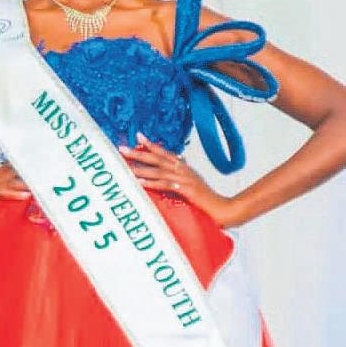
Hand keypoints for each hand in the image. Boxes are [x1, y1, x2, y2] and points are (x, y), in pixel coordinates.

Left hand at [118, 132, 235, 227]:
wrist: (223, 210)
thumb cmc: (207, 202)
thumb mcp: (191, 188)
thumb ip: (179, 181)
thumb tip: (167, 180)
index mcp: (184, 168)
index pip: (165, 153)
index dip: (151, 145)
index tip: (137, 136)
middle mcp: (184, 170)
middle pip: (158, 158)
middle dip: (139, 153)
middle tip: (122, 149)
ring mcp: (185, 179)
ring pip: (159, 170)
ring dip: (141, 168)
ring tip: (125, 166)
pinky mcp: (186, 191)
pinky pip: (165, 185)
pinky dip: (152, 183)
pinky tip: (139, 182)